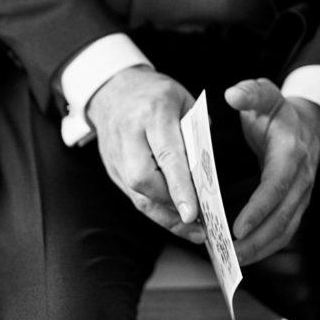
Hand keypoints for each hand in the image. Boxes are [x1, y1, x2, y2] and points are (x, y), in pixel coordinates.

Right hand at [86, 66, 205, 242]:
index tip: (193, 213)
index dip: (180, 187)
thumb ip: (196, 133)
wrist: (111, 89)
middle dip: (171, 204)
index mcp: (153, 113)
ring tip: (193, 230)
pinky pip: (133, 195)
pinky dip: (156, 210)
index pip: (167, 156)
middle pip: (143, 179)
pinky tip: (175, 219)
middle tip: (199, 221)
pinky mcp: (112, 167)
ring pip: (137, 194)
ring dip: (165, 216)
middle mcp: (129, 135)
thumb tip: (208, 171)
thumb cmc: (155, 94)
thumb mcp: (183, 101)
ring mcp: (116, 154)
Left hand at [225, 78, 319, 264]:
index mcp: (291, 153)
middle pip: (282, 216)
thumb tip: (233, 94)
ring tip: (230, 261)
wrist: (307, 124)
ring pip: (284, 229)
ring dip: (260, 248)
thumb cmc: (279, 113)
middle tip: (227, 254)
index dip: (259, 209)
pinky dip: (264, 246)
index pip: (276, 186)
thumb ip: (250, 93)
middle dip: (256, 239)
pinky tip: (241, 257)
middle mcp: (300, 179)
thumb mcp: (265, 95)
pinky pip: (283, 231)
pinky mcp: (294, 205)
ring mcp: (300, 195)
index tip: (237, 227)